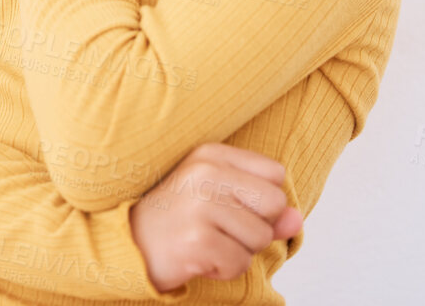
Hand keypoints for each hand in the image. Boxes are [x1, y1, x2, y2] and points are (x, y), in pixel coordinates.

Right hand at [128, 142, 304, 292]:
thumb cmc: (179, 219)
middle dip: (257, 227)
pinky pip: (240, 263)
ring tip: (207, 242)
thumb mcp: (220, 199)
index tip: (231, 206)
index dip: (262, 200)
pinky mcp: (196, 241)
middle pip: (274, 204)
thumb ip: (263, 206)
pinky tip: (200, 258)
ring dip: (239, 251)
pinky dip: (225, 269)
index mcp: (209, 154)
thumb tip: (296, 220)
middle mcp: (203, 174)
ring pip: (260, 238)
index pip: (275, 175)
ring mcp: (199, 206)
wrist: (128, 243)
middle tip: (220, 228)